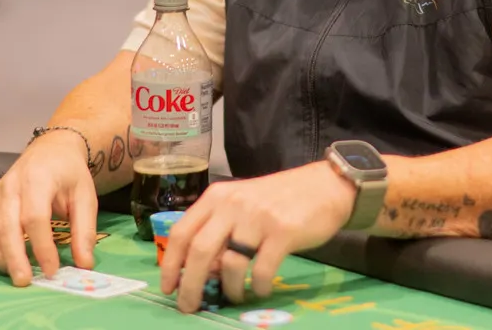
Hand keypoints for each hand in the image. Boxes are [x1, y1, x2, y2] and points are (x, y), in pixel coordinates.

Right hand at [0, 131, 99, 285]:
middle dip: (14, 258)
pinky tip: (5, 260)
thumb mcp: (85, 195)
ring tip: (16, 274)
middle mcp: (11, 185)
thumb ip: (84, 230)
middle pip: (6, 226)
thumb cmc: (69, 173)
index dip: (42, 247)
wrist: (51, 149)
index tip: (52, 270)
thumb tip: (84, 264)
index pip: (35, 217)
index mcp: (38, 178)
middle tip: (25, 282)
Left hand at [159, 162, 355, 312]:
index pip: (182, 231)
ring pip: (230, 264)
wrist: (324, 186)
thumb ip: (220, 229)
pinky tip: (261, 288)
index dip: (170, 264)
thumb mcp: (242, 204)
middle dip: (189, 285)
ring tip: (235, 296)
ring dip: (229, 289)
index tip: (167, 287)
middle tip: (189, 306)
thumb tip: (199, 270)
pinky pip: (262, 270)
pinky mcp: (283, 232)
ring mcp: (258, 217)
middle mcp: (233, 203)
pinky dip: (259, 286)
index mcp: (217, 196)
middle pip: (199, 251)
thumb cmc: (279, 198)